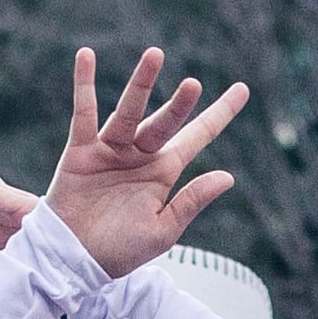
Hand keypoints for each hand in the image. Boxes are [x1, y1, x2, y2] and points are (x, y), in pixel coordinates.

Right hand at [43, 50, 252, 284]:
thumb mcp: (163, 231)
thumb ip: (191, 201)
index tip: (243, 89)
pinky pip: (84, 113)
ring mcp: (111, 150)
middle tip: (194, 85)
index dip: (219, 113)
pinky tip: (86, 56)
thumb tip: (228, 176)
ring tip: (155, 56)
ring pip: (129, 111)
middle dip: (180, 105)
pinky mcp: (81, 150)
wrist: (74, 262)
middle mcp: (140, 155)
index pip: (197, 136)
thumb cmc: (119, 252)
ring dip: (142, 84)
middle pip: (165, 122)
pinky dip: (84, 85)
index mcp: (164, 172)